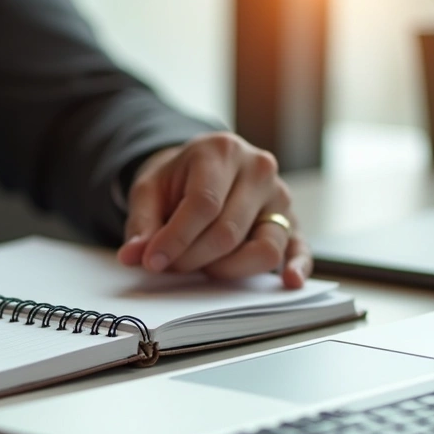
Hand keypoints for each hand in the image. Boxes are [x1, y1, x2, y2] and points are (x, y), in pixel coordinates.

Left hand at [116, 133, 311, 287]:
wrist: (201, 168)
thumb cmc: (176, 180)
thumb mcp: (148, 191)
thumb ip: (141, 224)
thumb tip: (134, 256)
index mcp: (221, 151)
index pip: (203, 204)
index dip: (175, 239)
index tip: (152, 262)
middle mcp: (259, 169)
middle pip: (228, 231)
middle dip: (193, 258)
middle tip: (170, 266)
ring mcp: (280, 197)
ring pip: (265, 247)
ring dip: (228, 269)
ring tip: (202, 266)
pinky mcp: (293, 222)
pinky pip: (299, 249)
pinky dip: (297, 267)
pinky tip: (289, 281)